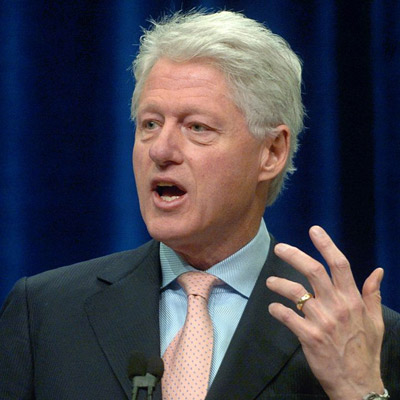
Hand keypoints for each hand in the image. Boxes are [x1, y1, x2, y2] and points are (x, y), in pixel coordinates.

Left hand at [266, 226, 384, 399]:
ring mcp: (322, 320)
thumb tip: (378, 271)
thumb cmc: (365, 350)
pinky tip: (273, 308)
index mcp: (352, 299)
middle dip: (294, 255)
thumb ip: (373, 294)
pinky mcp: (309, 336)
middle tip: (279, 248)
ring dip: (279, 283)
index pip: (340, 264)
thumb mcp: (376, 321)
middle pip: (313, 271)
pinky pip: (287, 317)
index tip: (314, 230)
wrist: (357, 383)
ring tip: (270, 282)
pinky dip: (277, 310)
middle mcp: (337, 305)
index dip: (326, 244)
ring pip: (295, 292)